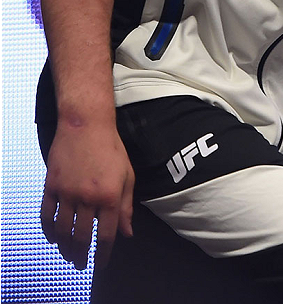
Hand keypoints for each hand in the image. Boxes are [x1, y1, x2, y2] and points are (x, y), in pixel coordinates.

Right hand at [41, 119, 134, 269]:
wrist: (86, 124)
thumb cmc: (111, 148)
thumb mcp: (127, 175)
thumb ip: (126, 207)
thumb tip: (127, 233)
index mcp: (110, 196)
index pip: (106, 235)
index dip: (103, 254)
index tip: (101, 264)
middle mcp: (88, 197)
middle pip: (82, 238)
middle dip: (82, 256)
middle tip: (81, 265)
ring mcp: (67, 192)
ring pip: (63, 231)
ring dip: (65, 248)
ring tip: (69, 255)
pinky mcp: (52, 186)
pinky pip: (47, 215)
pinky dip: (49, 230)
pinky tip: (54, 238)